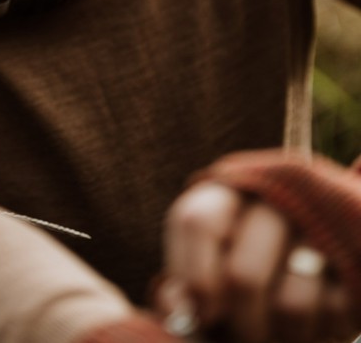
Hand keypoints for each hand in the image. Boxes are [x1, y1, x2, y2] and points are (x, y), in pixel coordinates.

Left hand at [153, 181, 357, 342]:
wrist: (330, 244)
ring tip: (275, 333)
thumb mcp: (212, 261)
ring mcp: (320, 223)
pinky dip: (316, 332)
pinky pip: (331, 312)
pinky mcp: (354, 255)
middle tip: (241, 339)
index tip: (201, 316)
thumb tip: (177, 310)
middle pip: (243, 277)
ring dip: (279, 338)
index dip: (194, 277)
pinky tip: (312, 319)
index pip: (198, 222)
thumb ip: (188, 285)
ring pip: (289, 305)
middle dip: (240, 327)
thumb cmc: (249, 257)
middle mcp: (274, 196)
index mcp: (227, 191)